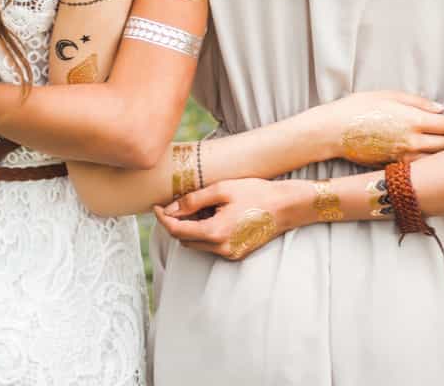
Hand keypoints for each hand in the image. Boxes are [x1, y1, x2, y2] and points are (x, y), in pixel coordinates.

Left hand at [153, 178, 309, 260]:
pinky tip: (217, 216)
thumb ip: (193, 201)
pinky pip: (212, 246)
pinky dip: (207, 233)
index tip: (156, 207)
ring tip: (203, 207)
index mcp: (215, 233)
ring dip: (193, 229)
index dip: (163, 219)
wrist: (287, 206)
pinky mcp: (237, 253)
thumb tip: (170, 209)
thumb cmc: (256, 193)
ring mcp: (230, 254)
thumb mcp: (222, 190)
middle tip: (182, 203)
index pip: (177, 230)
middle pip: (185, 239)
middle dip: (178, 223)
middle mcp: (221, 248)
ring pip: (198, 244)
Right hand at [310, 91, 443, 166]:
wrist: (333, 130)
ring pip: (437, 160)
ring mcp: (403, 157)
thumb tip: (442, 110)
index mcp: (413, 120)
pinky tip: (429, 157)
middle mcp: (412, 142)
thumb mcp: (389, 95)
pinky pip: (420, 168)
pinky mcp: (394, 166)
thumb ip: (418, 102)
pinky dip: (429, 163)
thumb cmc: (358, 107)